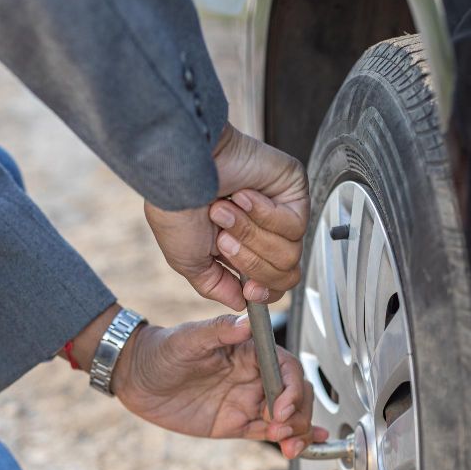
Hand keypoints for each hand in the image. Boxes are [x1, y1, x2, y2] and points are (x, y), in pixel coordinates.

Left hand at [112, 314, 327, 458]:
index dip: (291, 388)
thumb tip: (246, 322)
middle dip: (299, 413)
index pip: (286, 368)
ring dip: (297, 430)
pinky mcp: (236, 423)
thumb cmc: (161, 351)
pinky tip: (299, 447)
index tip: (281, 408)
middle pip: (294, 394)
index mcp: (249, 351)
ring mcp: (247, 400)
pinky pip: (268, 432)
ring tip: (292, 446)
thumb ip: (218, 330)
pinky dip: (287, 440)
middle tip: (284, 430)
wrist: (135, 379)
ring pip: (287, 416)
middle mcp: (254, 375)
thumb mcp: (187, 339)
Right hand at [144, 123, 308, 309]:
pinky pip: (293, 225)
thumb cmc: (176, 206)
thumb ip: (215, 285)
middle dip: (251, 261)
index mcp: (240, 248)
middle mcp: (262, 231)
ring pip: (289, 252)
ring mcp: (280, 210)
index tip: (248, 290)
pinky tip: (242, 196)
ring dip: (251, 234)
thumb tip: (241, 303)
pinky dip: (263, 214)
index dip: (264, 292)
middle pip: (284, 274)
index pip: (272, 285)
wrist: (178, 166)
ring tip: (224, 211)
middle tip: (222, 238)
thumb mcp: (189, 261)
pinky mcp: (293, 190)